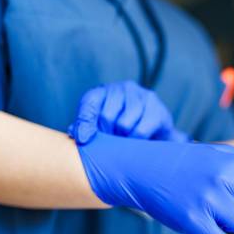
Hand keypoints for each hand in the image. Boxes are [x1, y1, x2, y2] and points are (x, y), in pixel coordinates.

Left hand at [68, 81, 189, 144]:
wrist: (159, 135)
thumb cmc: (124, 131)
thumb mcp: (103, 128)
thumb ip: (86, 128)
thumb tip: (73, 132)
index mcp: (106, 91)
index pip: (90, 102)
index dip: (84, 122)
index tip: (83, 140)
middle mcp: (125, 88)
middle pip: (107, 116)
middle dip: (107, 135)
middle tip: (111, 145)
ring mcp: (144, 97)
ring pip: (124, 125)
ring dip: (123, 140)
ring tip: (126, 145)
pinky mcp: (159, 111)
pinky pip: (140, 132)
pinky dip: (136, 142)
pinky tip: (138, 144)